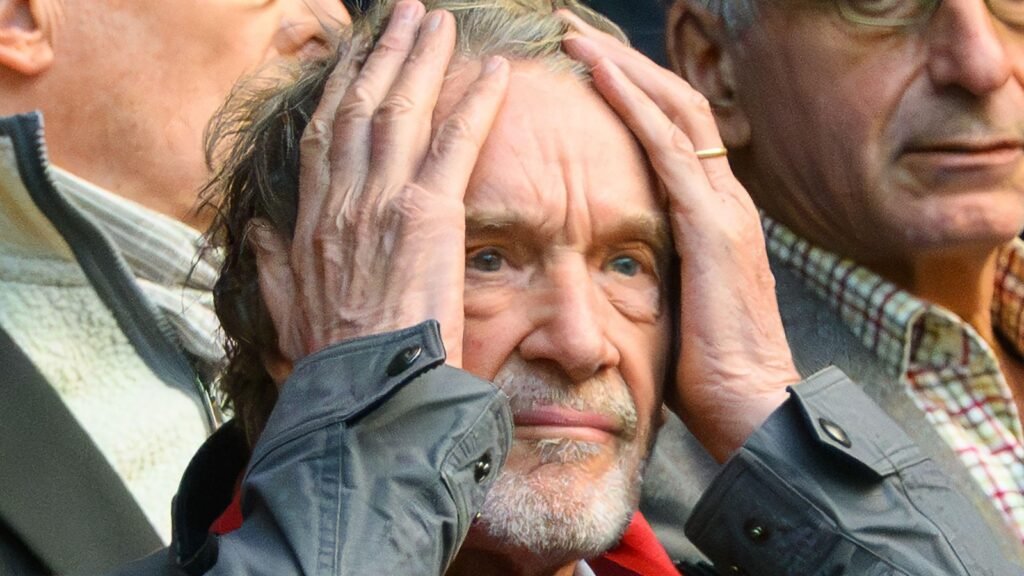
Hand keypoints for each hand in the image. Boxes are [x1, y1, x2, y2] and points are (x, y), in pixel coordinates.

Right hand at [252, 0, 509, 367]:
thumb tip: (253, 229)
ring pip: (402, 109)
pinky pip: (455, 142)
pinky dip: (476, 102)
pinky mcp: (428, 214)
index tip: (356, 53)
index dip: (342, 86)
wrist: (361, 391)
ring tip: (437, 21)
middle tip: (405, 14)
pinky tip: (495, 70)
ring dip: (422, 58)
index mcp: (312, 218)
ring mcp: (383, 201)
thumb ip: (269, 264)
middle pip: (362, 105)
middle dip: (384, 53)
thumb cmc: (330, 360)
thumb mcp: (283, 308)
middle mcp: (343, 197)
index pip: (327, 134)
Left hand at [561, 12, 797, 460]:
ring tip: (576, 38)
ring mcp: (725, 209)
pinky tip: (599, 74)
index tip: (586, 69)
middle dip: (624, 64)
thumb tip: (605, 266)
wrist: (752, 412)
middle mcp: (725, 200)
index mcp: (713, 217)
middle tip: (573, 33)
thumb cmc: (706, 374)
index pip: (673, 133)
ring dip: (623, 68)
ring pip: (674, 111)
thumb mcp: (670, 307)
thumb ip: (649, 271)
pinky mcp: (713, 228)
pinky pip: (668, 149)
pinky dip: (633, 105)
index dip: (633, 93)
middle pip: (676, 105)